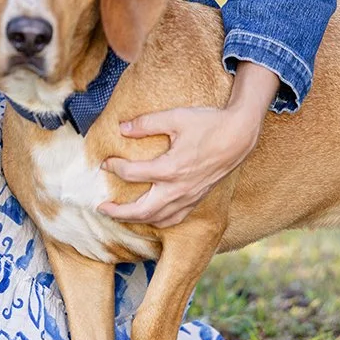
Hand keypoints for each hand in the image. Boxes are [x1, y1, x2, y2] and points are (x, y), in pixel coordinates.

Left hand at [96, 61, 276, 227]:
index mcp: (170, 168)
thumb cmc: (208, 124)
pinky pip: (174, 219)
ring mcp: (189, 197)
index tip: (104, 163)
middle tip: (100, 207)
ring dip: (135, 220)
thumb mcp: (175, 117)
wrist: (239, 136)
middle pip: (141, 210)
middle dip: (117, 212)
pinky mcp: (197, 199)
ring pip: (157, 219)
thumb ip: (146, 123)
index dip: (114, 168)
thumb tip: (121, 128)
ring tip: (120, 215)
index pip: (132, 174)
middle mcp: (178, 189)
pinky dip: (158, 221)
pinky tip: (150, 217)